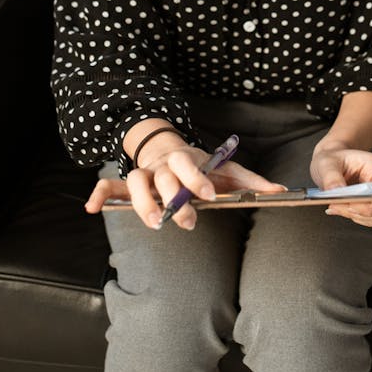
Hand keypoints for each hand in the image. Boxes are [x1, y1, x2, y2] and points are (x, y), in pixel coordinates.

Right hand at [85, 144, 284, 230]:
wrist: (168, 147)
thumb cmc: (201, 165)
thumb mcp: (227, 168)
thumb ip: (251, 181)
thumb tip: (280, 192)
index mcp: (185, 159)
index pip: (188, 165)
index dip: (196, 179)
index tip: (209, 196)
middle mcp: (161, 166)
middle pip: (162, 178)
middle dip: (173, 199)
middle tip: (187, 220)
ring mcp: (143, 174)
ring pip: (133, 182)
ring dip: (141, 202)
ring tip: (152, 223)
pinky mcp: (128, 186)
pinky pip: (108, 187)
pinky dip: (98, 195)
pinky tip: (91, 208)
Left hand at [310, 143, 371, 226]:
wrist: (332, 160)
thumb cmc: (333, 158)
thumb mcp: (327, 163)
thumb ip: (331, 177)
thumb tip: (336, 191)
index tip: (350, 207)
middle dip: (358, 212)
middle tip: (335, 206)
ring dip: (354, 215)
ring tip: (335, 206)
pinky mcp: (371, 201)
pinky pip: (368, 217)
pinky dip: (353, 216)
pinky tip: (340, 208)